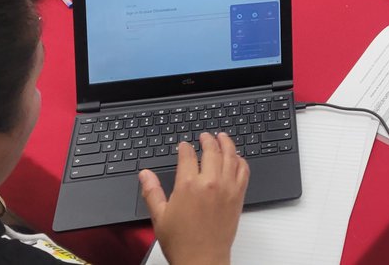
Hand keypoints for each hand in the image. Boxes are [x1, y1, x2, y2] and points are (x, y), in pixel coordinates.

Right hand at [139, 132, 248, 264]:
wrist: (202, 260)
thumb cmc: (181, 242)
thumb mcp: (159, 216)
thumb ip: (152, 192)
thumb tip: (144, 174)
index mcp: (188, 185)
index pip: (188, 155)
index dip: (185, 147)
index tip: (184, 145)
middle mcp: (210, 182)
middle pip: (212, 150)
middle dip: (207, 140)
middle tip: (205, 136)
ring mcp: (227, 188)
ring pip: (230, 156)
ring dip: (227, 143)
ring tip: (222, 137)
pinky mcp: (238, 196)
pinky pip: (244, 171)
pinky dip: (241, 160)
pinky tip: (237, 158)